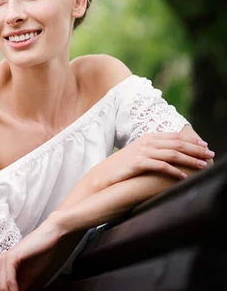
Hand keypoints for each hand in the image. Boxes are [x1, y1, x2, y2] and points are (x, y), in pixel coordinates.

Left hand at [0, 219, 63, 290]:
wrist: (50, 237)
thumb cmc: (41, 255)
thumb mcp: (29, 277)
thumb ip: (20, 286)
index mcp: (3, 266)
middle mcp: (0, 262)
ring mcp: (4, 259)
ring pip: (2, 285)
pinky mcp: (12, 257)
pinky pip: (9, 279)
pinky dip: (13, 289)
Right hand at [90, 132, 213, 190]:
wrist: (104, 173)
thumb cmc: (124, 165)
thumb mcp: (140, 152)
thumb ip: (155, 149)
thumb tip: (172, 153)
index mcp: (148, 137)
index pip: (175, 136)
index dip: (192, 141)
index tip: (205, 146)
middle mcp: (147, 142)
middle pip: (177, 144)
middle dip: (196, 149)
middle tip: (210, 155)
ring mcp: (143, 151)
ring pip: (173, 154)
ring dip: (190, 160)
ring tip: (203, 166)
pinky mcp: (138, 163)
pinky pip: (161, 166)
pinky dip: (174, 171)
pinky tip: (183, 177)